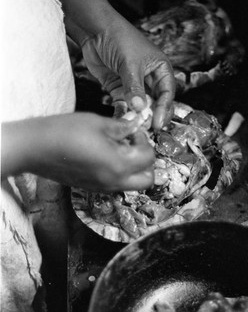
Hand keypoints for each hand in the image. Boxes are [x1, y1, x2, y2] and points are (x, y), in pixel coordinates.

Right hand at [1, 113, 154, 190]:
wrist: (35, 148)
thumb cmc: (64, 132)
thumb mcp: (97, 123)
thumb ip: (121, 127)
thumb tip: (135, 126)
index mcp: (119, 164)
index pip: (148, 157)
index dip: (144, 141)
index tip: (134, 131)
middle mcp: (114, 181)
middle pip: (147, 180)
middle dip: (146, 162)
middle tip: (134, 145)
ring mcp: (103, 187)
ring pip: (132, 185)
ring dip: (134, 169)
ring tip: (119, 149)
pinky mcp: (92, 188)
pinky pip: (116, 185)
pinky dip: (120, 174)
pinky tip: (106, 156)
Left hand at [81, 17, 175, 130]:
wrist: (94, 30)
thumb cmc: (118, 38)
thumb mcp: (129, 64)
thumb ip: (135, 87)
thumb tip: (140, 108)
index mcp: (160, 69)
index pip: (167, 93)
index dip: (164, 109)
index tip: (157, 122)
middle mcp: (150, 79)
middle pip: (156, 103)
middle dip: (153, 116)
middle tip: (148, 129)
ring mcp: (134, 85)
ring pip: (140, 107)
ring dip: (137, 117)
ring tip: (135, 128)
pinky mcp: (119, 90)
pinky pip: (124, 106)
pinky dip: (123, 113)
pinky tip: (121, 121)